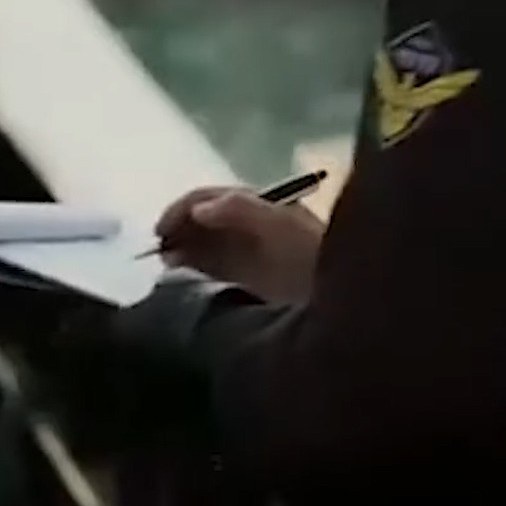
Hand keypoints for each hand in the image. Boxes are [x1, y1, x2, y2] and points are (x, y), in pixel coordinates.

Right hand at [153, 188, 325, 303]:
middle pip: (204, 220)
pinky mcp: (252, 283)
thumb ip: (241, 210)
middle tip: (158, 251)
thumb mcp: (282, 227)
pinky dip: (192, 270)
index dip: (182, 209)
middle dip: (179, 230)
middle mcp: (255, 225)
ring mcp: (253, 255)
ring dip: (182, 250)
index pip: (211, 197)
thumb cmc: (312, 261)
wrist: (347, 307)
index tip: (160, 230)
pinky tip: (181, 278)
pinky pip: (213, 270)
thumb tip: (199, 209)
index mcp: (263, 205)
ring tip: (166, 264)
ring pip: (205, 244)